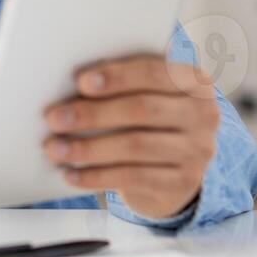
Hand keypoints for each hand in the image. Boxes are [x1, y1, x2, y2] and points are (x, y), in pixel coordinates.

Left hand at [42, 54, 220, 220]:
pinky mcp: (182, 183)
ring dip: (87, 148)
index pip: (153, 73)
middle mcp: (203, 115)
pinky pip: (133, 177)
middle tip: (54, 118)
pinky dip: (96, 176)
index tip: (80, 82)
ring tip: (55, 148)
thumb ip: (122, 84)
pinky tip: (71, 174)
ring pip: (135, 146)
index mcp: (193, 81)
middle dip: (92, 113)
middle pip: (141, 109)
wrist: (176, 171)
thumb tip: (68, 84)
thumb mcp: (148, 94)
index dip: (116, 76)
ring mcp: (196, 151)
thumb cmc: (149, 120)